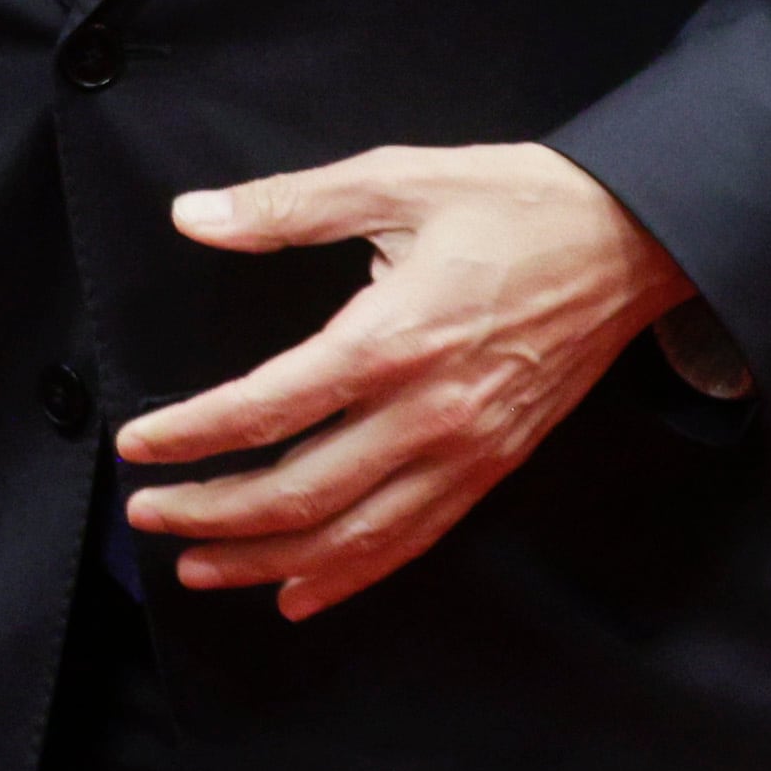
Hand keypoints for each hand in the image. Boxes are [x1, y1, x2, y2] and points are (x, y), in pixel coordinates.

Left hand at [114, 142, 694, 621]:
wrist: (632, 240)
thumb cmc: (512, 202)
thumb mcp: (395, 178)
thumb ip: (287, 205)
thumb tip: (193, 214)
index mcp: (391, 339)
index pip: (267, 408)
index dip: (192, 435)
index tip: (138, 445)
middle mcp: (427, 413)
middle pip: (300, 492)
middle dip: (213, 512)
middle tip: (147, 512)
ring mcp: (465, 452)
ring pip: (352, 535)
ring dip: (267, 559)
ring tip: (198, 566)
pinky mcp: (493, 468)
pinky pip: (411, 540)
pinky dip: (349, 576)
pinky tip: (299, 592)